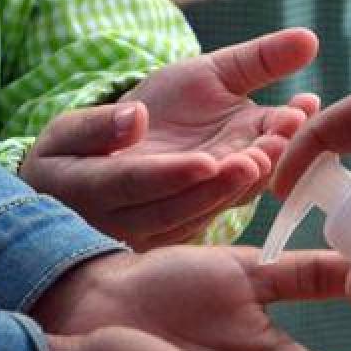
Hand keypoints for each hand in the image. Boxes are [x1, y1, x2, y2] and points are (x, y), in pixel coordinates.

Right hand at [21, 102, 259, 249]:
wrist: (81, 188)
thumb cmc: (78, 150)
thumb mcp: (71, 127)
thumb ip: (102, 122)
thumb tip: (137, 116)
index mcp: (86, 189)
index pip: (130, 183)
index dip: (169, 175)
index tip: (208, 160)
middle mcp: (123, 223)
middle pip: (176, 208)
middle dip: (218, 186)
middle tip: (257, 159)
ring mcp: (154, 235)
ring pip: (201, 215)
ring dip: (240, 186)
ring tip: (274, 150)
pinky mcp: (179, 233)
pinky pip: (214, 213)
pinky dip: (247, 186)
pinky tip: (280, 150)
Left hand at [117, 27, 319, 245]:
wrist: (108, 131)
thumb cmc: (169, 104)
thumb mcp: (216, 72)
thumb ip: (260, 60)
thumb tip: (311, 39)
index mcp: (248, 147)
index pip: (276, 143)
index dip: (289, 129)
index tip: (301, 108)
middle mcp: (222, 181)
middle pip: (248, 178)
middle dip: (264, 159)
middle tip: (276, 140)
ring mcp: (186, 202)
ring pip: (211, 198)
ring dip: (228, 181)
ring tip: (246, 158)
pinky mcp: (147, 217)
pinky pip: (168, 210)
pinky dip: (183, 187)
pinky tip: (201, 165)